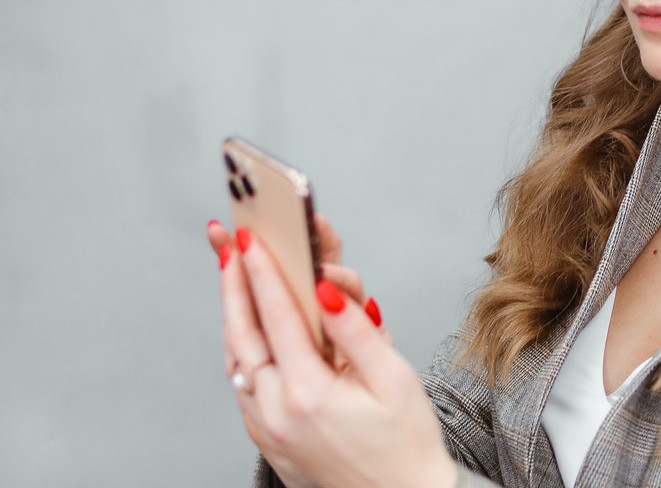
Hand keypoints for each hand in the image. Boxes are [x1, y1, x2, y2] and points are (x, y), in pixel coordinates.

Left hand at [209, 223, 456, 486]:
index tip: (251, 240)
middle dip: (234, 285)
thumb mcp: (396, 381)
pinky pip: (244, 384)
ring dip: (234, 316)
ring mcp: (267, 430)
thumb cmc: (407, 447)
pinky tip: (251, 330)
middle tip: (227, 247)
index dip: (262, 272)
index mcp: (310, 394)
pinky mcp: (268, 439)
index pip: (278, 317)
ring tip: (234, 279)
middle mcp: (278, 413)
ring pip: (236, 361)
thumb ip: (357, 332)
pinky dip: (243, 349)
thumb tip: (328, 291)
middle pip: (243, 335)